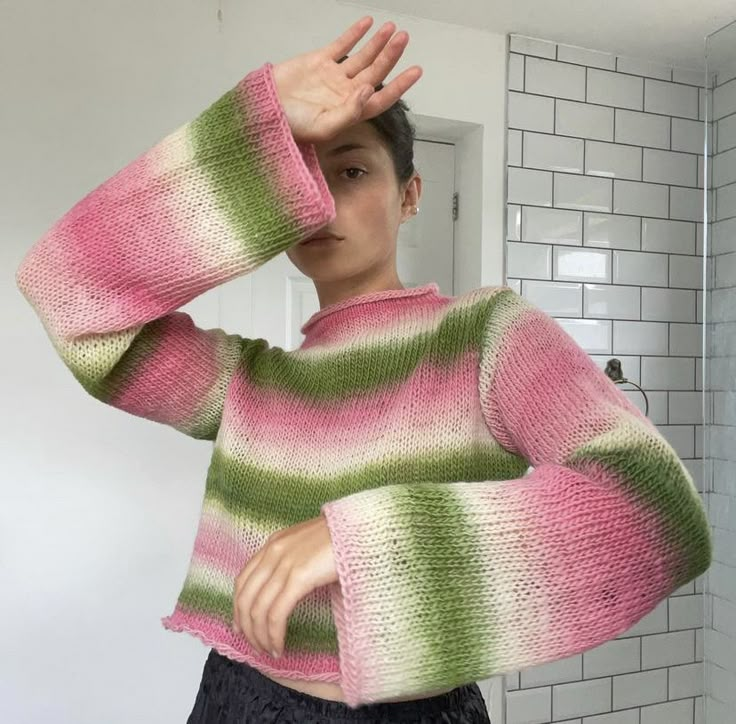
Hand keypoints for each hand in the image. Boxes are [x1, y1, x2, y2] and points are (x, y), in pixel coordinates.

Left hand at [232, 514, 337, 658]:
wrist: (359, 528)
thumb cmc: (341, 538)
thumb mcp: (307, 545)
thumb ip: (292, 560)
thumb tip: (284, 590)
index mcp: (273, 544)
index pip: (243, 580)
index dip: (238, 608)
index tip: (241, 627)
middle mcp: (273, 552)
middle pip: (246, 597)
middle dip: (247, 627)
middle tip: (256, 646)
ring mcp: (285, 564)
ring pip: (259, 609)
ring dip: (261, 635)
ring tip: (270, 650)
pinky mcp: (299, 577)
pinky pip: (277, 613)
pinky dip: (274, 634)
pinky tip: (279, 646)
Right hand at [272, 15, 422, 143]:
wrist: (262, 110)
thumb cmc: (290, 126)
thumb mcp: (323, 127)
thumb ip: (349, 112)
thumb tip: (368, 91)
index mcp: (349, 112)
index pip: (381, 97)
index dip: (400, 85)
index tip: (415, 71)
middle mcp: (345, 94)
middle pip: (375, 72)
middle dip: (390, 56)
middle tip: (403, 39)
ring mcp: (333, 77)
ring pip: (362, 57)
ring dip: (377, 43)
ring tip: (392, 29)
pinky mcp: (319, 62)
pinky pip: (341, 45)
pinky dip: (354, 34)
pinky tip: (368, 24)